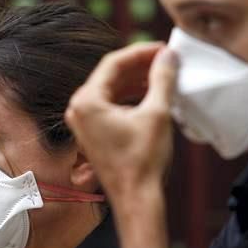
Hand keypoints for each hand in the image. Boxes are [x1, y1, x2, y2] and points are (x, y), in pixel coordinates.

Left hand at [65, 43, 178, 202]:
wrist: (135, 198)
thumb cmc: (142, 161)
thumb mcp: (157, 113)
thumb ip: (162, 79)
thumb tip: (168, 56)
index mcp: (86, 101)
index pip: (114, 63)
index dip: (141, 52)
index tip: (163, 49)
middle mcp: (78, 110)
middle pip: (110, 75)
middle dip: (139, 65)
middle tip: (165, 59)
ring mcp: (83, 123)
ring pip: (111, 90)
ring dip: (136, 81)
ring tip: (162, 74)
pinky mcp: (92, 134)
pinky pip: (110, 106)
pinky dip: (130, 97)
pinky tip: (151, 94)